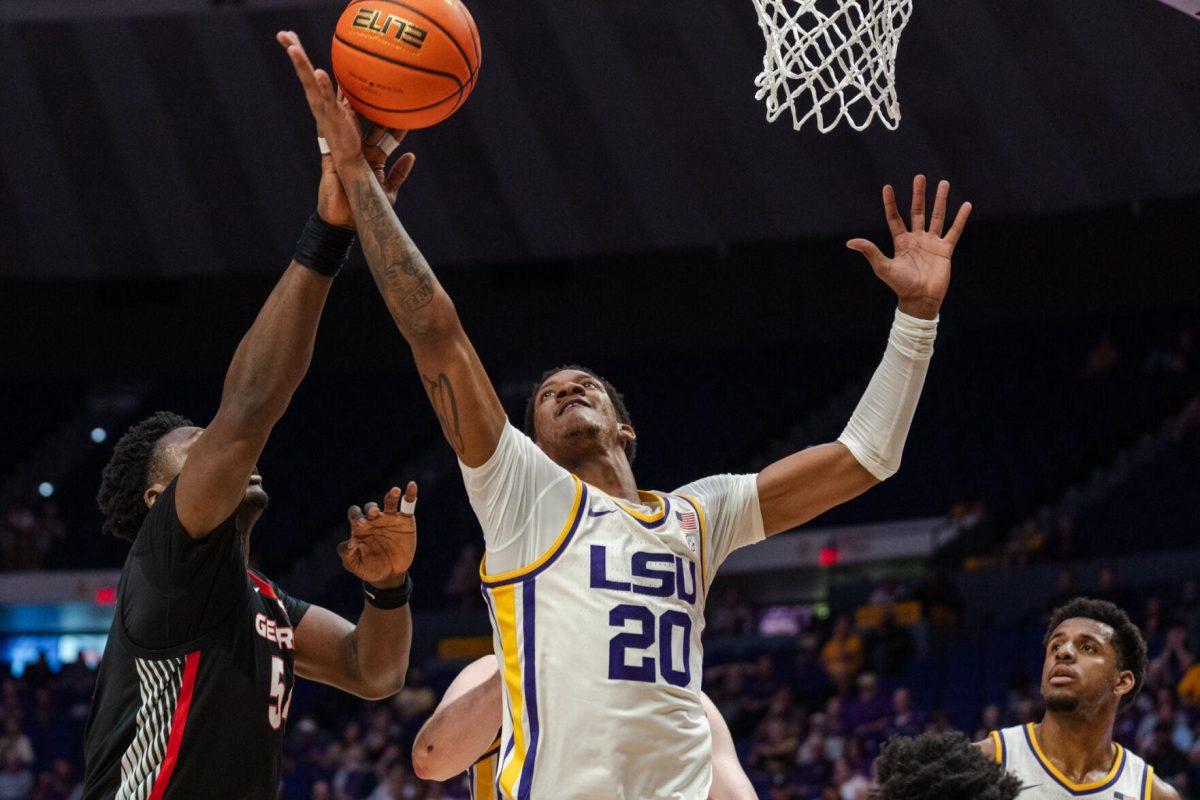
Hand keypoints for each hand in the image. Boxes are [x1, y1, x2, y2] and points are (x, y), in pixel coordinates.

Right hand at [276, 31, 415, 227]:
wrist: (350, 220)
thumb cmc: (364, 206)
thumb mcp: (388, 188)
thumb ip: (398, 170)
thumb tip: (411, 155)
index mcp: (353, 138)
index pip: (353, 107)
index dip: (353, 89)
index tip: (356, 72)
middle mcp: (340, 131)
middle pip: (328, 92)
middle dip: (314, 67)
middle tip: (298, 41)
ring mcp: (332, 133)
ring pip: (318, 93)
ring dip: (305, 67)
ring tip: (289, 40)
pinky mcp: (330, 140)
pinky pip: (325, 111)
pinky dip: (323, 91)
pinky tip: (320, 70)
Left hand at [339, 482, 417, 587]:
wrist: (389, 575)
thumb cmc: (368, 568)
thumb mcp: (354, 564)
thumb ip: (346, 553)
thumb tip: (349, 542)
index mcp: (360, 527)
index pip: (355, 513)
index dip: (356, 515)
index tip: (361, 524)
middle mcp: (374, 520)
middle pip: (371, 507)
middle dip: (372, 508)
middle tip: (375, 513)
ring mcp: (390, 519)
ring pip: (390, 502)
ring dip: (392, 495)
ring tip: (395, 491)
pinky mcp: (405, 521)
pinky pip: (408, 505)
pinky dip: (410, 494)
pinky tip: (412, 485)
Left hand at [847, 175, 971, 319]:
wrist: (920, 299)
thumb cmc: (900, 285)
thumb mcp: (883, 267)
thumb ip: (870, 252)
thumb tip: (849, 242)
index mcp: (901, 242)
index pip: (895, 218)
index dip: (890, 203)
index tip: (887, 187)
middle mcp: (916, 239)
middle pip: (918, 212)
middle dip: (919, 195)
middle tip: (920, 176)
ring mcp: (932, 243)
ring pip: (937, 217)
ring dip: (940, 200)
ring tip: (944, 183)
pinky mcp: (945, 250)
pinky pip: (954, 231)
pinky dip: (960, 219)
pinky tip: (966, 205)